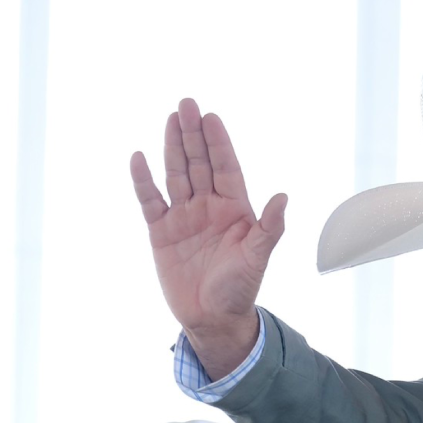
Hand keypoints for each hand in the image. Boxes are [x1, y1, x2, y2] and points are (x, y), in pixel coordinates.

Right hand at [130, 98, 287, 378]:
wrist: (213, 319)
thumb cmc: (240, 289)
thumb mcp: (258, 258)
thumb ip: (269, 228)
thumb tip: (283, 197)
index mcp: (235, 209)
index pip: (225, 167)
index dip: (218, 143)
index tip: (211, 117)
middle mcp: (209, 207)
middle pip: (199, 163)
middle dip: (193, 134)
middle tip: (186, 104)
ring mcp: (184, 217)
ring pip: (177, 175)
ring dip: (172, 148)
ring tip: (170, 119)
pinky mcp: (161, 232)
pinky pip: (151, 201)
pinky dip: (143, 181)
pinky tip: (139, 158)